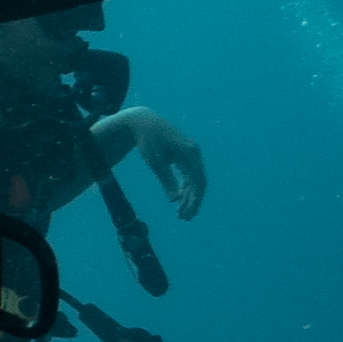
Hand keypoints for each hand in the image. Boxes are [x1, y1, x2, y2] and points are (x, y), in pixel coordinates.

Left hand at [99, 104, 205, 218]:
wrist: (144, 123)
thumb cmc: (148, 140)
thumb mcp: (154, 161)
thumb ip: (165, 179)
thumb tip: (174, 200)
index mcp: (189, 152)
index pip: (198, 180)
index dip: (195, 198)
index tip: (187, 212)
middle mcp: (194, 153)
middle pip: (198, 182)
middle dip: (192, 201)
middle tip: (184, 218)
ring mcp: (191, 155)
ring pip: (194, 181)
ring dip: (189, 198)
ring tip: (182, 214)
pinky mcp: (185, 157)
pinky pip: (189, 176)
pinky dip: (185, 189)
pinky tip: (180, 202)